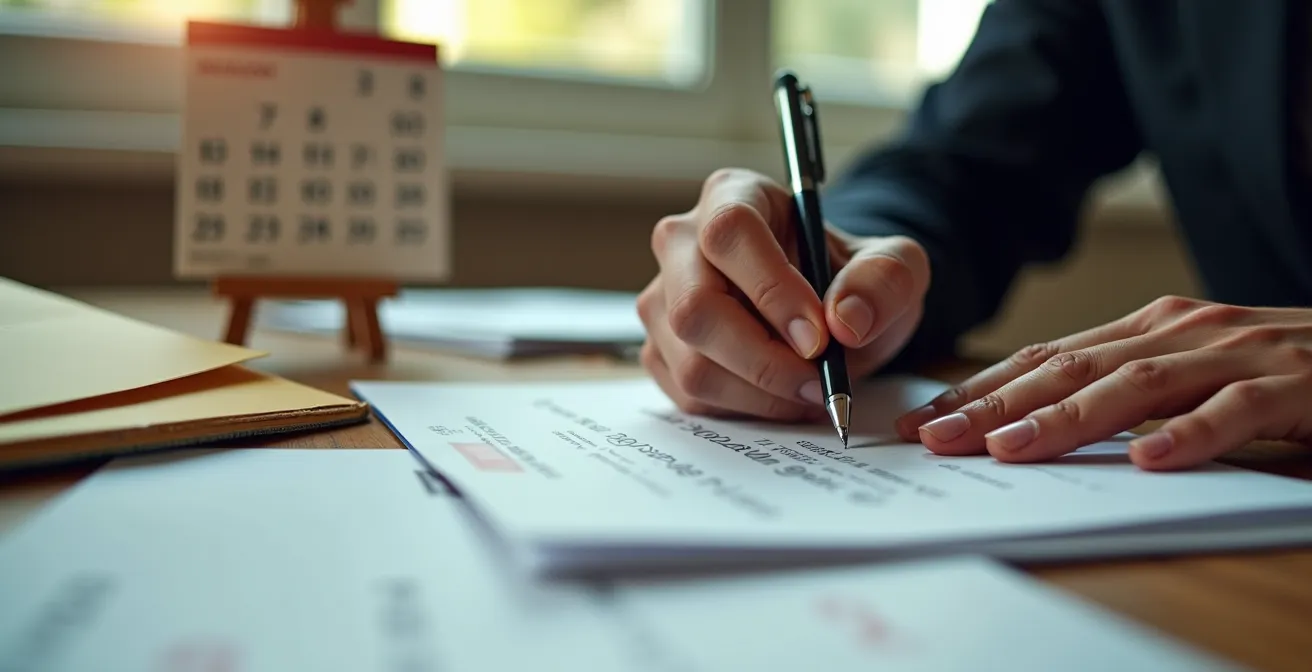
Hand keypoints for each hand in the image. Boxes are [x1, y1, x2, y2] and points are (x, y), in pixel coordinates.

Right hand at [637, 168, 929, 419]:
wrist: (829, 313)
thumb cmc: (851, 278)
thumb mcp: (895, 266)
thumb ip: (885, 279)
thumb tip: (846, 320)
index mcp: (733, 195)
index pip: (729, 233)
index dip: (771, 289)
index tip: (819, 337)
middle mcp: (681, 242)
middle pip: (696, 306)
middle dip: (763, 359)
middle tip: (819, 381)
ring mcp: (663, 298)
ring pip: (691, 361)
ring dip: (760, 393)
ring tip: (810, 390)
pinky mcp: (659, 349)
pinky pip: (689, 395)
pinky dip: (743, 408)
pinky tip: (781, 395)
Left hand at [895, 296, 1311, 469]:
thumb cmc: (1278, 370)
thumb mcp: (1190, 374)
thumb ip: (1126, 392)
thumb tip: (1034, 427)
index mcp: (1151, 328)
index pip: (1048, 358)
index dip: (981, 389)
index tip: (922, 422)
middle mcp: (1184, 331)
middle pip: (1074, 368)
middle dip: (997, 403)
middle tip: (935, 438)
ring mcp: (1239, 355)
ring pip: (1139, 383)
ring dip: (1069, 417)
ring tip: (1010, 448)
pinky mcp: (1296, 387)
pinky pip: (1236, 410)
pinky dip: (1191, 433)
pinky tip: (1150, 460)